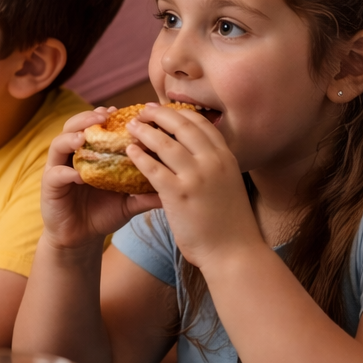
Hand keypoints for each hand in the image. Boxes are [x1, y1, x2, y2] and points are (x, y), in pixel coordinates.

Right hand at [40, 108, 161, 250]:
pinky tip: (79, 175)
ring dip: (71, 137)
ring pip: (59, 144)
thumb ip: (147, 192)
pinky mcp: (50, 186)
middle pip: (74, 126)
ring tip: (84, 137)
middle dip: (87, 118)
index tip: (121, 111)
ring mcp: (59, 169)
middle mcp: (73, 156)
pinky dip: (66, 172)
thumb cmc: (103, 213)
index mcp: (91, 154)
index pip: (96, 127)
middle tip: (103, 116)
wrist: (81, 238)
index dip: (106, 116)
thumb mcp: (129, 201)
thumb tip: (177, 185)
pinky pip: (55, 174)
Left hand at [127, 106, 261, 269]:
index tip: (163, 110)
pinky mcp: (179, 193)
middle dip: (159, 114)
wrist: (234, 253)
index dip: (180, 113)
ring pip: (165, 143)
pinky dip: (139, 156)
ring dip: (145, 131)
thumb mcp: (227, 185)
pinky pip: (153, 168)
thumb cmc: (229, 223)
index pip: (202, 123)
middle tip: (142, 111)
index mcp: (226, 158)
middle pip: (182, 125)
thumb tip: (194, 155)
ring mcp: (197, 176)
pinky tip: (128, 151)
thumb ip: (213, 167)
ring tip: (130, 126)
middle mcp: (213, 162)